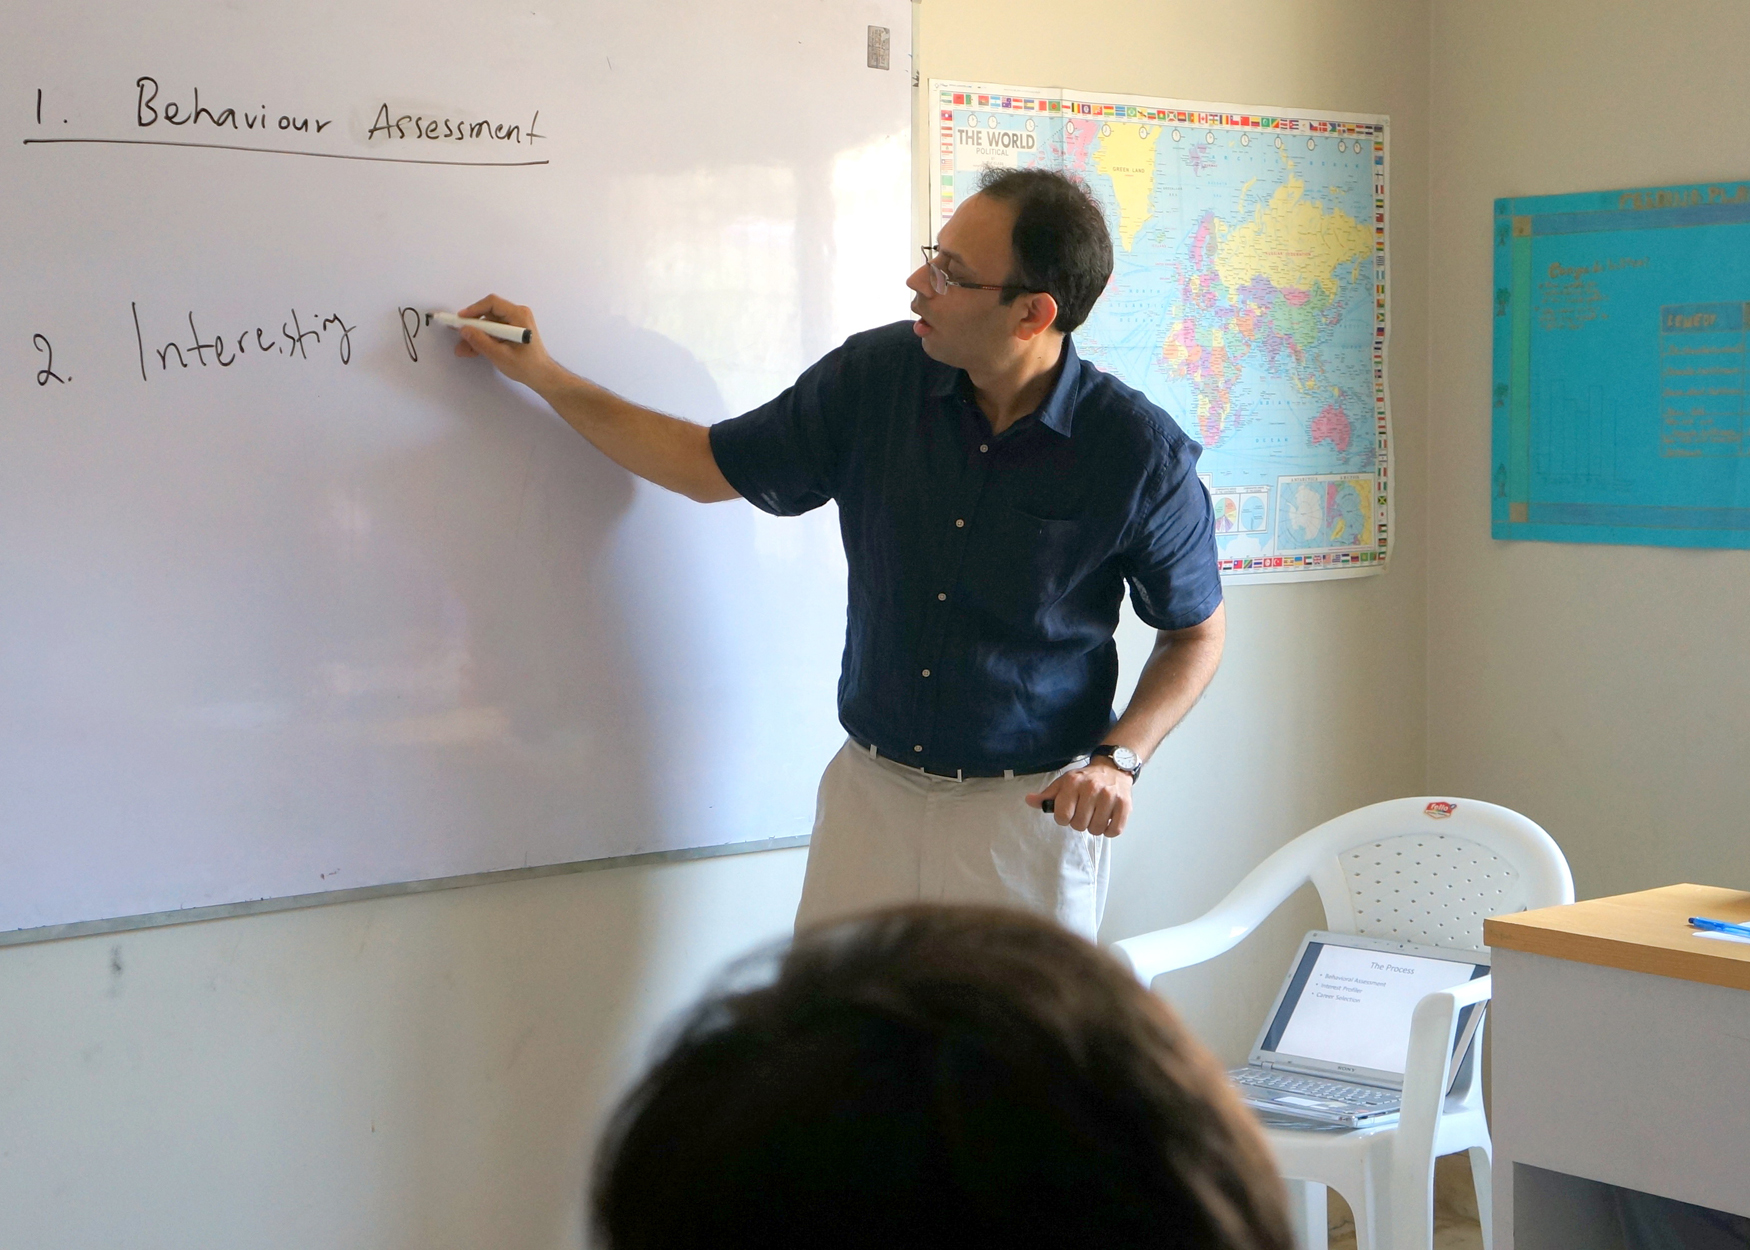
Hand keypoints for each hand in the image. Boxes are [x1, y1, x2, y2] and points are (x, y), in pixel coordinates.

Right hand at [451, 293, 565, 393]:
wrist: (542, 376)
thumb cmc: (526, 366)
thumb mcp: (500, 355)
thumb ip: (481, 342)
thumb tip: (463, 330)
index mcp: (519, 316)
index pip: (492, 304)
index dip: (474, 309)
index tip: (460, 319)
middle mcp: (517, 314)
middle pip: (488, 314)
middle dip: (472, 327)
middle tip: (459, 337)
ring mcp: (514, 322)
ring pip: (488, 324)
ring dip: (476, 336)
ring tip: (463, 350)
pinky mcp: (511, 331)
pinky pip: (493, 331)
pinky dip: (483, 339)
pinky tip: (472, 350)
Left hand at [1026, 758, 1133, 837]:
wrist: (1113, 768)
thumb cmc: (1085, 779)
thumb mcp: (1063, 783)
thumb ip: (1046, 796)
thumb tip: (1029, 800)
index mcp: (1073, 783)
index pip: (1062, 816)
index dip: (1064, 818)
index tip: (1069, 811)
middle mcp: (1092, 788)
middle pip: (1079, 825)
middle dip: (1080, 822)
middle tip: (1085, 811)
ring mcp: (1110, 796)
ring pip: (1096, 830)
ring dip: (1095, 826)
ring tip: (1096, 813)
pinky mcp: (1125, 804)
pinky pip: (1114, 831)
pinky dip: (1109, 830)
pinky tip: (1107, 819)